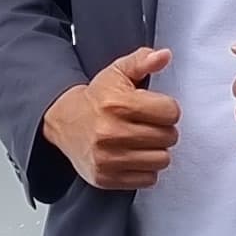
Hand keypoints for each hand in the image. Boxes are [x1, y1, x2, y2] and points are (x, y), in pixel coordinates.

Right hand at [41, 48, 179, 190]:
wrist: (64, 122)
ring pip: (161, 160)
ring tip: (141, 141)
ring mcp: (107, 158)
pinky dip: (144, 169)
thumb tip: (164, 55)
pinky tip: (132, 156)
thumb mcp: (117, 72)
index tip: (155, 109)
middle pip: (169, 138)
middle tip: (147, 125)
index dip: (167, 109)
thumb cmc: (97, 98)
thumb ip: (142, 61)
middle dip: (162, 130)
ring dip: (156, 151)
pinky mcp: (106, 177)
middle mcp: (111, 132)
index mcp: (117, 104)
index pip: (171, 112)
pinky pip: (147, 179)